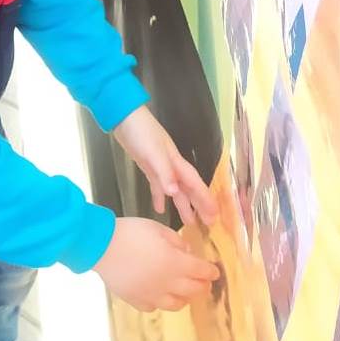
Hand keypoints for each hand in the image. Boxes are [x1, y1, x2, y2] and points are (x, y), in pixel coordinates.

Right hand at [93, 217, 219, 311]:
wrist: (101, 246)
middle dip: (202, 286)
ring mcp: (151, 295)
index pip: (201, 271)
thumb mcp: (158, 229)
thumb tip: (186, 252)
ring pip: (176, 304)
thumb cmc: (131, 232)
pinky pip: (154, 307)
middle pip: (193, 290)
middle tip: (205, 283)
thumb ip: (176, 242)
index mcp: (175, 263)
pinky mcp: (136, 301)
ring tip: (184, 292)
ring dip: (184, 298)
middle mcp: (167, 283)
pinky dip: (160, 302)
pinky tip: (158, 295)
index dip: (210, 272)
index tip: (215, 272)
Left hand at [113, 106, 217, 225]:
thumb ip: (164, 172)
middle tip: (209, 223)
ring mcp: (160, 166)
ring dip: (182, 204)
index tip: (216, 214)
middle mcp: (171, 166)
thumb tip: (175, 193)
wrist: (123, 117)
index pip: (195, 184)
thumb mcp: (152, 152)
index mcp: (176, 162)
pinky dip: (159, 197)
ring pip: (175, 190)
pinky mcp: (148, 166)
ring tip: (189, 222)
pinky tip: (160, 209)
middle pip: (188, 189)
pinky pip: (157, 185)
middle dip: (199, 205)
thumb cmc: (140, 132)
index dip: (205, 199)